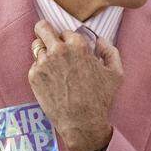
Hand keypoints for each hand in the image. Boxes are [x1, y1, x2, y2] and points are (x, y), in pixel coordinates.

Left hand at [28, 22, 122, 150]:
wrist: (81, 123)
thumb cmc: (100, 99)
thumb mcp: (116, 74)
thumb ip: (110, 51)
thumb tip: (100, 41)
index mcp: (78, 45)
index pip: (66, 31)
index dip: (68, 39)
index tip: (69, 47)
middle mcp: (57, 50)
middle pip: (42, 28)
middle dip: (45, 31)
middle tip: (48, 37)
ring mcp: (43, 63)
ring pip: (36, 46)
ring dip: (43, 51)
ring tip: (52, 63)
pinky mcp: (34, 76)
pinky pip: (34, 65)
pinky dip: (41, 69)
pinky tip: (52, 81)